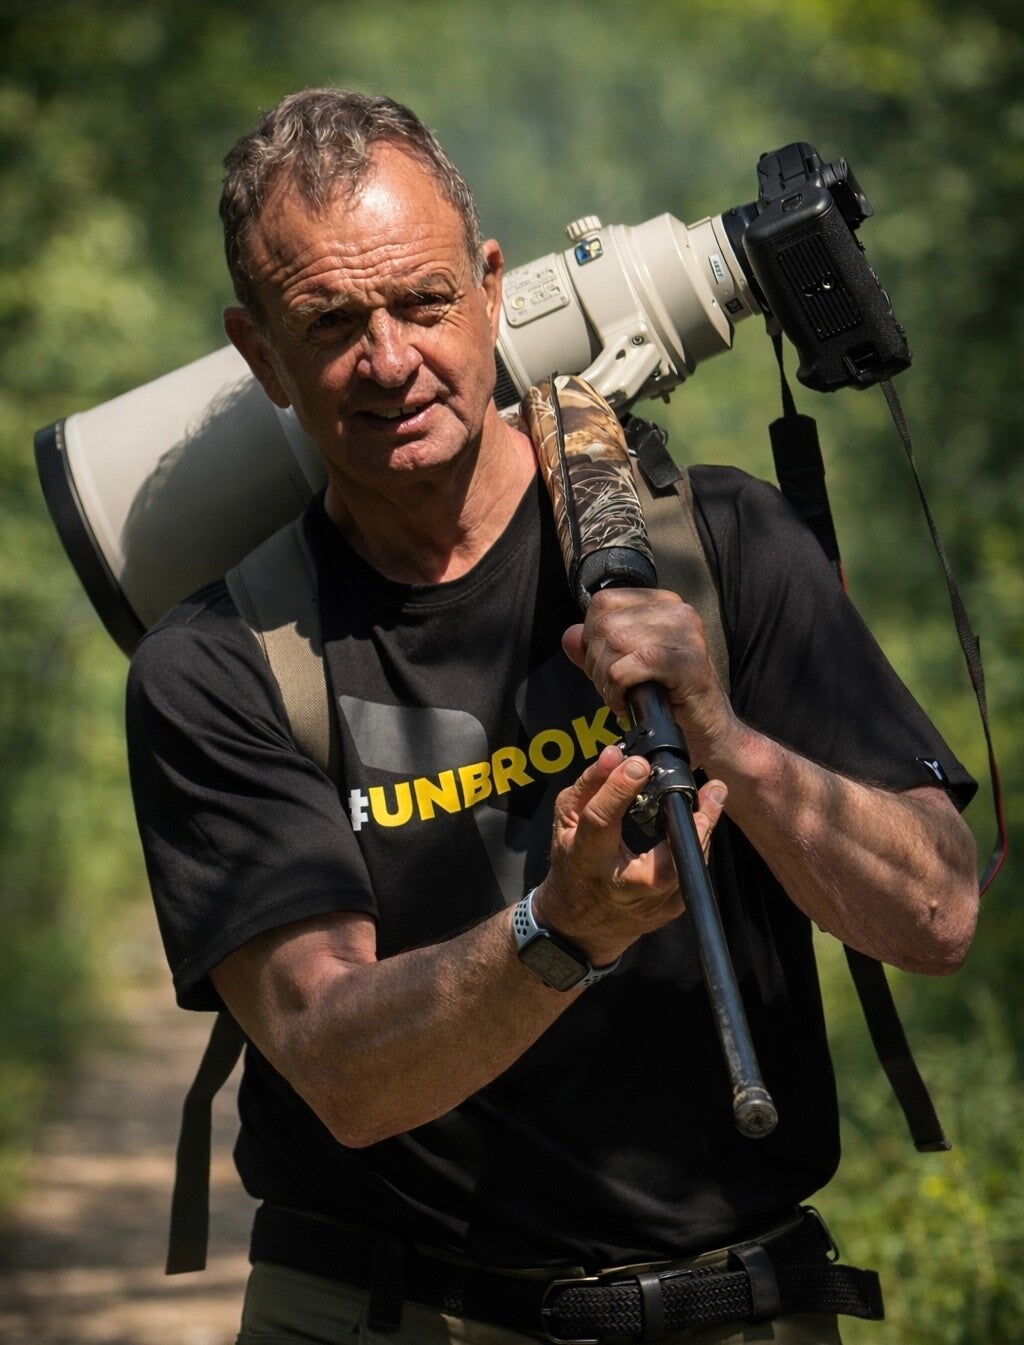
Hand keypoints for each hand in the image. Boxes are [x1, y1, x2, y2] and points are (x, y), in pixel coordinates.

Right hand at [534, 744, 727, 966]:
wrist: (579, 924)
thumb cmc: (572, 863)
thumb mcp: (567, 821)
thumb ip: (590, 785)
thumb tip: (614, 754)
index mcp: (587, 859)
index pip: (601, 821)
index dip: (619, 790)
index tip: (639, 764)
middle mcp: (619, 887)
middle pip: (663, 864)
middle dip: (692, 828)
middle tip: (711, 791)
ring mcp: (648, 905)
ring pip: (686, 871)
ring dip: (704, 833)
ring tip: (714, 797)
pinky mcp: (668, 912)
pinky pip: (691, 877)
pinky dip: (698, 848)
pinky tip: (703, 824)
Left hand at [562, 588, 739, 769]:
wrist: (705, 730)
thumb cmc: (666, 697)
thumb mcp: (623, 667)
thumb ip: (595, 649)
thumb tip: (570, 637)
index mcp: (661, 603)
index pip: (604, 602)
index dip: (590, 635)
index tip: (601, 663)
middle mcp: (677, 611)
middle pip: (607, 624)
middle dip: (596, 663)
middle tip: (610, 687)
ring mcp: (687, 634)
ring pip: (617, 643)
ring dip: (607, 678)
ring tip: (619, 695)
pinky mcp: (689, 663)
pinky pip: (635, 664)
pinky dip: (620, 687)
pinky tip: (627, 703)